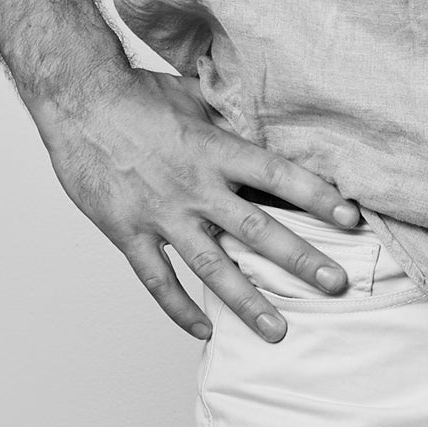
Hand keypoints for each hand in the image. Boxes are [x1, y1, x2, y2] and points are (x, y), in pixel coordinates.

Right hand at [32, 64, 360, 341]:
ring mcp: (160, 214)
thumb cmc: (138, 95)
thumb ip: (232, 121)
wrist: (76, 101)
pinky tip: (203, 332)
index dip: (317, 197)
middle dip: (300, 259)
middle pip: (255, 228)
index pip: (277, 176)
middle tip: (336, 285)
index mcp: (214, 150)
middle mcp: (194, 186)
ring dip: (247, 300)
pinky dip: (178, 308)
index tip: (351, 219)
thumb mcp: (195, 99)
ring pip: (211, 267)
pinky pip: (157, 279)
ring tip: (278, 331)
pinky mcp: (128, 232)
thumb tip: (271, 121)